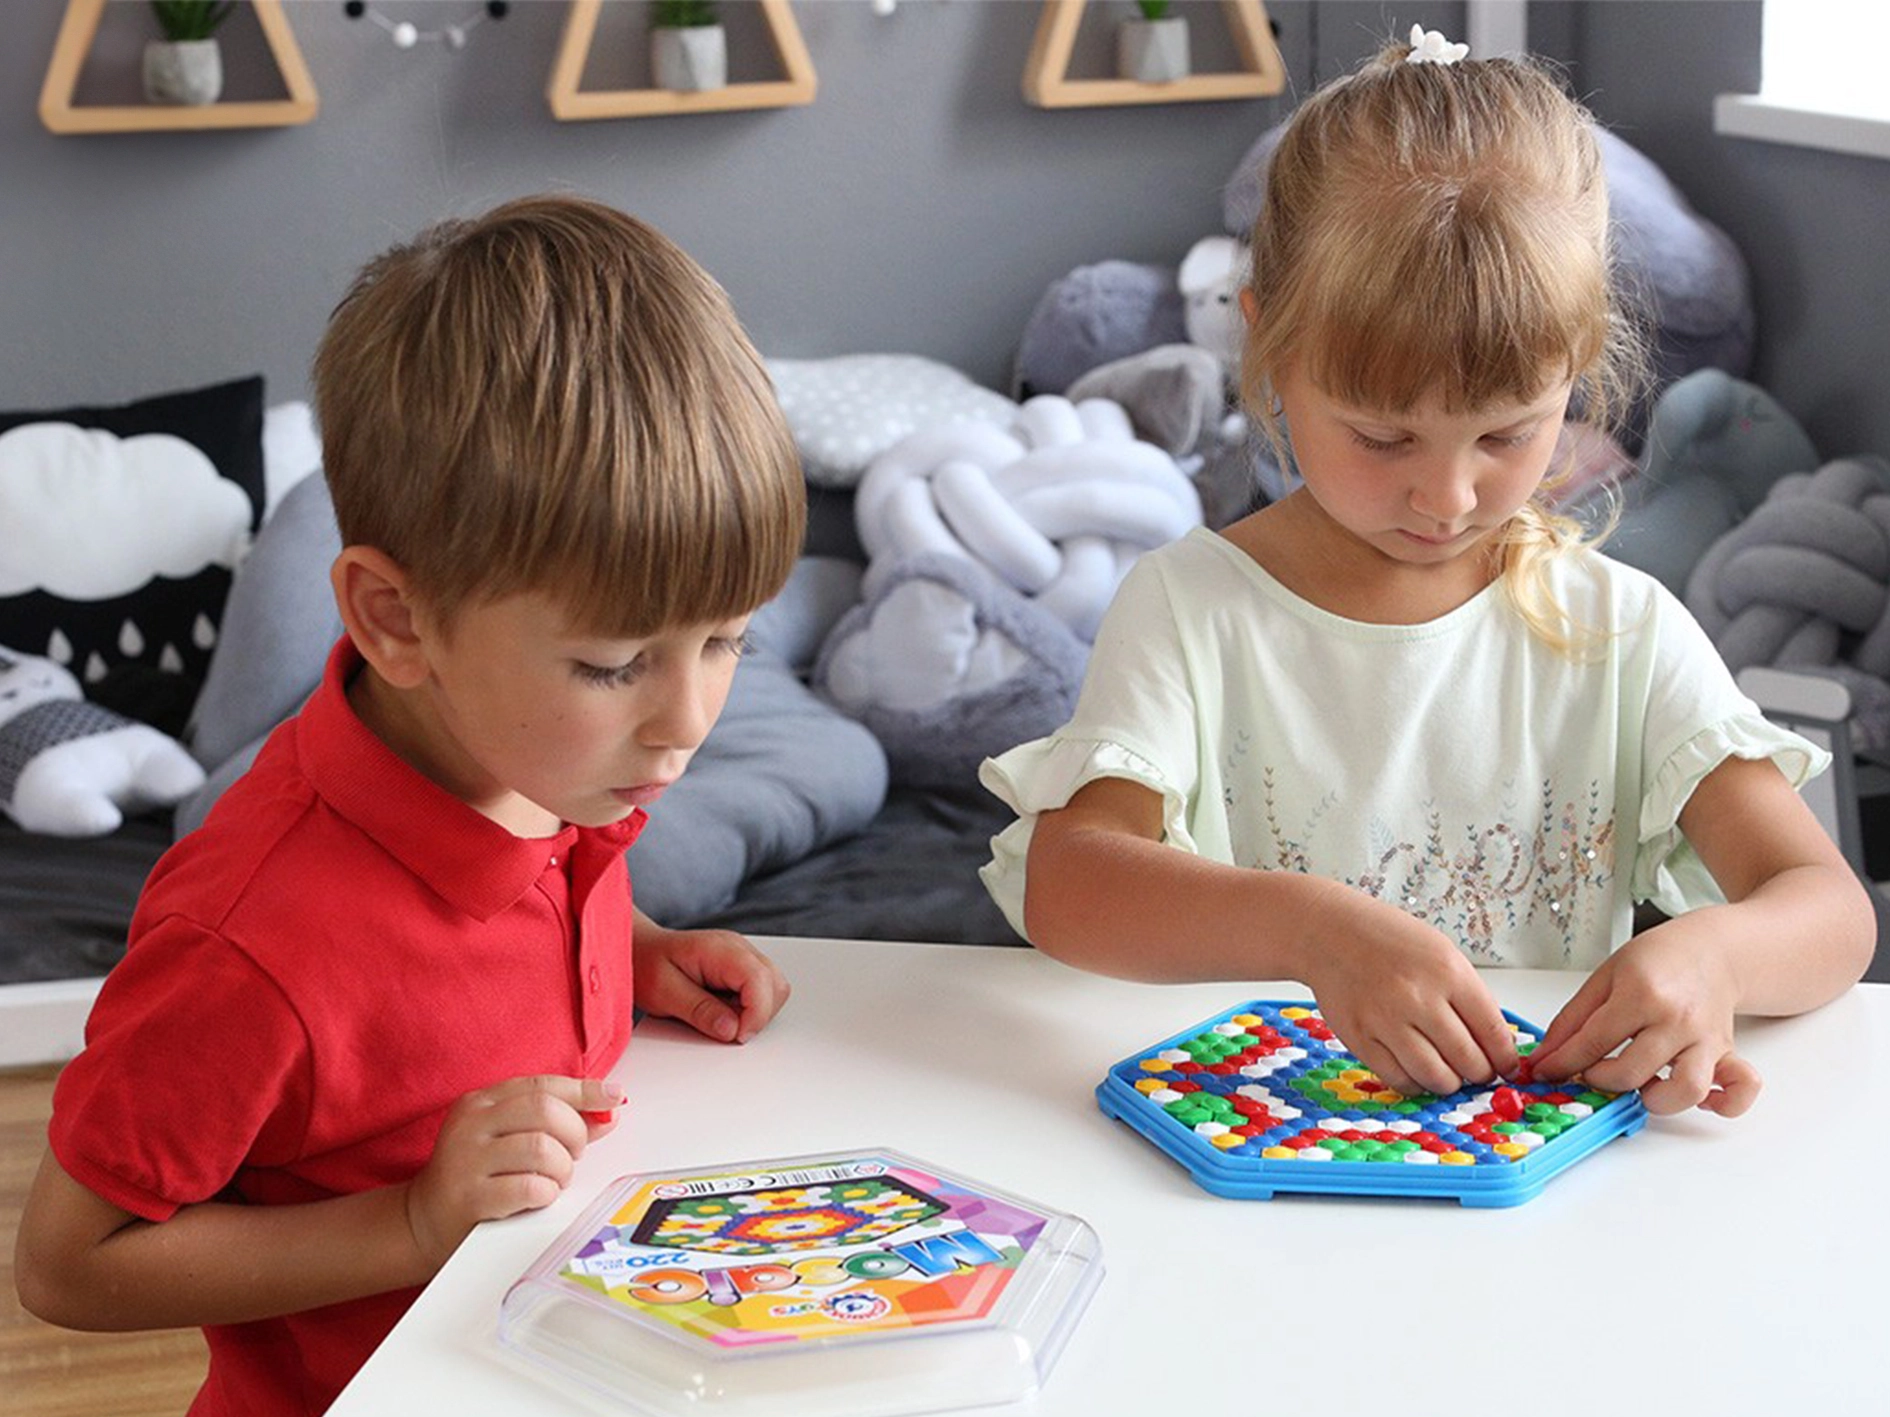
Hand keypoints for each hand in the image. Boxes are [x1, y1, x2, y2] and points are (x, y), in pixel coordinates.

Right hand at [404, 1074, 621, 1270]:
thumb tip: (608, 1109)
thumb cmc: (474, 1175)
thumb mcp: (508, 1138)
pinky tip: (539, 1197)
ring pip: (543, 1149)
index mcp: (482, 1102)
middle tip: (572, 1155)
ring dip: (562, 1169)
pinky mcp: (469, 1197)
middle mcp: (472, 1125)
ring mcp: (467, 1160)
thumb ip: (553, 1123)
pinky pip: (530, 1187)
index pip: (542, 1085)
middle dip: (574, 1135)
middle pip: (546, 1111)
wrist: (422, 1220)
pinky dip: (547, 1193)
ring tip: (554, 1180)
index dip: (584, 1090)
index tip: (613, 1097)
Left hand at [635, 925, 789, 1043]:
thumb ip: (700, 1010)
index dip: (756, 1014)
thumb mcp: (664, 992)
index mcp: (721, 950)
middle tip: (728, 1030)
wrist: (637, 949)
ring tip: (721, 1018)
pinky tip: (722, 1011)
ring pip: (774, 989)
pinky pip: (760, 991)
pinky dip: (748, 1008)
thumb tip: (732, 1029)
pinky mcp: (740, 969)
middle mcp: (738, 949)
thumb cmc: (646, 965)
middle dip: (758, 1015)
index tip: (737, 1036)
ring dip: (755, 1012)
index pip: (759, 979)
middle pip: (775, 985)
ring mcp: (742, 957)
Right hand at [1299, 890, 1518, 1096]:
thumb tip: (1493, 1045)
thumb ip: (1467, 996)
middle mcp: (1419, 997)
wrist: (1329, 932)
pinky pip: (1398, 1078)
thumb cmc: (1387, 940)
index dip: (1505, 1058)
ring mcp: (1386, 1020)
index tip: (1506, 1067)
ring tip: (1448, 1074)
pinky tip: (1417, 1071)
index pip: (1492, 1031)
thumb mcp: (1440, 953)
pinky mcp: (1360, 1038)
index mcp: (1448, 972)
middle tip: (1478, 1073)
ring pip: (1435, 1076)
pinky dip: (1415, 1083)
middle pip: (1468, 1060)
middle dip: (1480, 1074)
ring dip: (1449, 1083)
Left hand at [1528, 915, 1760, 1116]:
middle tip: (1591, 1070)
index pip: (1593, 1043)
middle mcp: (1678, 1020)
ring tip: (1640, 1083)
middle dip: (1600, 1080)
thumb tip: (1547, 1056)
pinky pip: (1739, 1091)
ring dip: (1655, 1098)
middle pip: (1632, 1073)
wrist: (1712, 949)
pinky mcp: (1728, 1054)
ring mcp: (1707, 1040)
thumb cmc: (1659, 960)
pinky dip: (1721, 1104)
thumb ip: (1573, 1019)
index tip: (1547, 1072)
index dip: (1562, 1063)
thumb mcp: (1605, 977)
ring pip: (1685, 1091)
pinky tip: (1695, 1098)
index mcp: (1642, 995)